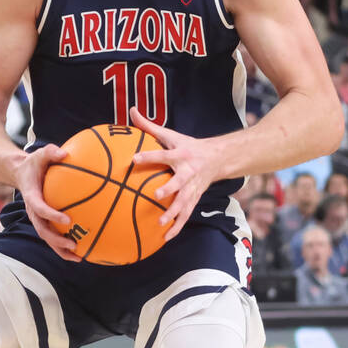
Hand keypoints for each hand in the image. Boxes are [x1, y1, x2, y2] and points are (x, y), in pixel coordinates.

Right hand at [11, 144, 80, 261]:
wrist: (22, 173)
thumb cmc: (35, 164)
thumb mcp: (40, 155)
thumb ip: (50, 152)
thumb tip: (64, 153)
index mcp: (31, 196)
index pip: (40, 208)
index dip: (52, 215)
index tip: (68, 220)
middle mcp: (33, 211)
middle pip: (42, 229)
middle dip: (57, 240)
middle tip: (73, 243)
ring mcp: (38, 218)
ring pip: (47, 238)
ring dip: (61, 249)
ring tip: (79, 257)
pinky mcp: (44, 221)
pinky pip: (53, 236)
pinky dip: (64, 247)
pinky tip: (81, 251)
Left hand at [129, 107, 221, 241]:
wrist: (217, 158)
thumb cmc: (187, 145)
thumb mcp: (170, 134)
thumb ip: (148, 126)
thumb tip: (131, 110)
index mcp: (181, 155)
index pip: (163, 155)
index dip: (150, 156)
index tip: (134, 158)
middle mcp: (188, 172)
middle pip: (180, 182)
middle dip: (169, 189)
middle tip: (156, 195)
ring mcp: (193, 187)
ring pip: (185, 202)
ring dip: (174, 213)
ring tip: (161, 223)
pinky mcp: (195, 198)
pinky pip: (186, 214)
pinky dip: (177, 226)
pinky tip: (165, 237)